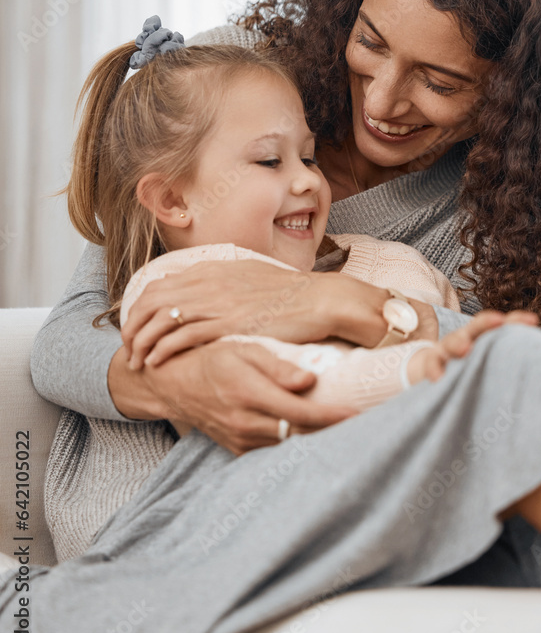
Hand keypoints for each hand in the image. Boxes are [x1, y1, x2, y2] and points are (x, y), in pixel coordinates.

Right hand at [108, 337, 357, 454]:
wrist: (175, 383)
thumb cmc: (214, 357)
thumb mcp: (243, 348)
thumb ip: (276, 365)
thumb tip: (308, 381)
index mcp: (249, 394)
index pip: (300, 412)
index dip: (331, 416)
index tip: (357, 412)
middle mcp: (245, 423)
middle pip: (300, 434)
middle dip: (333, 430)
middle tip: (366, 418)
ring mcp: (242, 440)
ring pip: (289, 444)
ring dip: (318, 437)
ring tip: (348, 424)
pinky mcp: (239, 449)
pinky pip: (275, 449)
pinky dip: (297, 441)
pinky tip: (318, 432)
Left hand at [121, 259, 413, 369]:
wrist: (321, 300)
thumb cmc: (294, 294)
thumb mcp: (254, 278)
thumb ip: (229, 284)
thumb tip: (215, 293)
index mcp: (215, 269)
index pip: (162, 283)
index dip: (142, 305)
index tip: (136, 324)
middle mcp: (210, 282)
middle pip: (152, 300)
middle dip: (132, 324)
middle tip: (127, 346)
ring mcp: (217, 302)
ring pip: (160, 319)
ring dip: (141, 341)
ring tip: (135, 361)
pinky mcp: (226, 324)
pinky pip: (180, 336)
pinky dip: (161, 350)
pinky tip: (155, 362)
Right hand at [407, 309, 538, 383]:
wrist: (437, 373)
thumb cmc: (473, 369)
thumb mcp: (493, 363)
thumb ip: (512, 361)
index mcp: (485, 337)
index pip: (501, 324)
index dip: (516, 320)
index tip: (533, 321)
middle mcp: (467, 338)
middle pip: (477, 326)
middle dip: (487, 322)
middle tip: (499, 321)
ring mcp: (448, 350)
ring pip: (453, 341)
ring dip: (459, 342)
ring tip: (466, 349)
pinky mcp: (432, 364)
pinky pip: (432, 364)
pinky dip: (435, 369)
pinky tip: (440, 379)